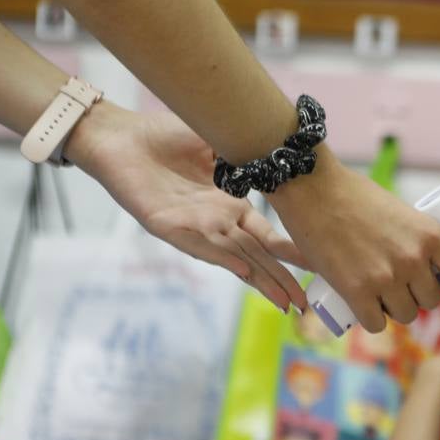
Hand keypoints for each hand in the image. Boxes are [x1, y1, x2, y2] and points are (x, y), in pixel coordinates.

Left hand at [65, 101, 307, 312]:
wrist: (120, 135)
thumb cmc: (166, 136)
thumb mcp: (219, 143)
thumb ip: (249, 158)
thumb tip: (286, 161)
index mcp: (231, 206)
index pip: (268, 237)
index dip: (292, 253)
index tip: (319, 268)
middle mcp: (217, 222)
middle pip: (257, 256)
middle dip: (281, 281)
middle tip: (305, 305)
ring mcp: (194, 227)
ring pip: (235, 257)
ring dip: (260, 280)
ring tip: (284, 302)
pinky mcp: (167, 225)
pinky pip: (199, 244)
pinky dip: (223, 258)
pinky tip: (245, 270)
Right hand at [269, 151, 439, 329]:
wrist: (311, 187)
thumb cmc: (354, 195)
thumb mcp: (402, 212)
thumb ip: (418, 240)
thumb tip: (430, 266)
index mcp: (431, 235)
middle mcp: (413, 259)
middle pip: (431, 301)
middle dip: (416, 295)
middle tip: (397, 281)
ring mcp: (386, 278)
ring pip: (406, 315)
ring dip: (393, 308)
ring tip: (377, 290)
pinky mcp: (356, 292)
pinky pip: (376, 324)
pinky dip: (369, 317)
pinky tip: (362, 303)